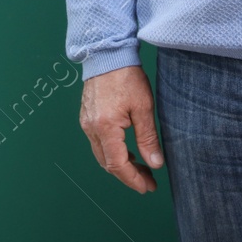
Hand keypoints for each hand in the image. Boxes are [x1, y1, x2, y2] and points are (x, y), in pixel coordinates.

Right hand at [79, 64, 165, 192]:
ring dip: (121, 164)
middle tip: (149, 181)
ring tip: (142, 167)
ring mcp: (86, 123)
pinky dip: (113, 152)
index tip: (147, 187)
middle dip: (128, 176)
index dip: (132, 180)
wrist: (107, 54)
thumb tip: (155, 164)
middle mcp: (91, 128)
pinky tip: (128, 150)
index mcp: (105, 127)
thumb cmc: (126, 76)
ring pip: (102, 155)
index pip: (117, 165)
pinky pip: (98, 143)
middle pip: (107, 163)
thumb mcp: (143, 107)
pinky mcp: (87, 117)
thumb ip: (148, 138)